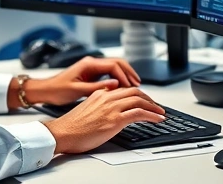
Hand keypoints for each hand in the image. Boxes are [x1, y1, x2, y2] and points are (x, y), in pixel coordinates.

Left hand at [27, 57, 141, 105]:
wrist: (46, 90)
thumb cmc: (57, 90)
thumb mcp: (78, 91)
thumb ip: (97, 87)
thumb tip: (115, 84)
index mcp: (88, 64)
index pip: (113, 65)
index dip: (125, 75)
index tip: (132, 85)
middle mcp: (92, 63)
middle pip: (117, 63)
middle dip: (129, 73)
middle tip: (138, 84)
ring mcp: (92, 68)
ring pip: (114, 68)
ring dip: (125, 76)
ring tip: (134, 86)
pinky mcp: (91, 74)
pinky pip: (109, 73)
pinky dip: (118, 79)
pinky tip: (122, 88)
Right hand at [45, 87, 164, 153]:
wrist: (62, 133)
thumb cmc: (71, 126)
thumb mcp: (87, 109)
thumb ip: (99, 105)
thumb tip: (108, 110)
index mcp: (100, 94)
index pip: (124, 89)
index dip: (138, 94)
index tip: (145, 100)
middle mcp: (107, 97)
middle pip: (135, 92)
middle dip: (149, 99)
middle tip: (156, 106)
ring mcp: (112, 108)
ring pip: (139, 100)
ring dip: (153, 106)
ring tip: (161, 113)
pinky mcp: (115, 120)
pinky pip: (139, 113)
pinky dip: (151, 115)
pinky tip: (157, 119)